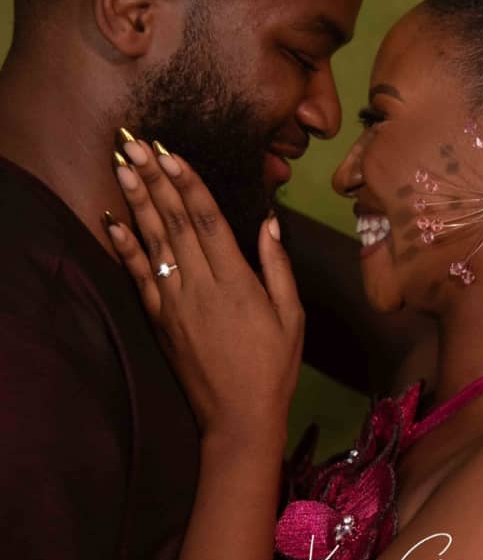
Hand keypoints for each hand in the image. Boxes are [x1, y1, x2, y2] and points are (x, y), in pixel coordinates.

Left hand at [107, 139, 303, 446]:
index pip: (208, 220)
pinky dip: (125, 247)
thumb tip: (270, 223)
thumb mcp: (292, 316)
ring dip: (137, 201)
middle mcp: (200, 286)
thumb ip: (278, 268)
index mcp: (237, 282)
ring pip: (154, 242)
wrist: (238, 417)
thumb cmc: (274, 366)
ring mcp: (175, 303)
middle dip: (155, 178)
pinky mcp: (160, 320)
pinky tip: (114, 220)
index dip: (189, 183)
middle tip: (136, 142)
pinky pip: (139, 277)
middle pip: (175, 221)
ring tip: (123, 165)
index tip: (173, 152)